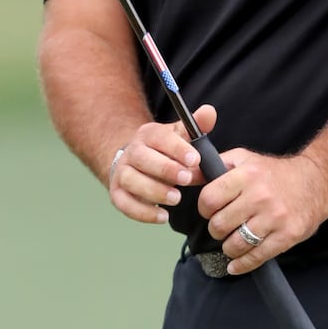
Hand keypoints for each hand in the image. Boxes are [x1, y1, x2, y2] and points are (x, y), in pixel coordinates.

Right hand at [108, 104, 216, 224]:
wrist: (135, 163)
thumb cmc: (164, 151)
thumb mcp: (180, 136)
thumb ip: (196, 126)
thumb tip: (210, 112)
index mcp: (148, 134)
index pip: (160, 138)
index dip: (177, 149)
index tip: (195, 160)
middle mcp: (132, 151)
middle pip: (143, 158)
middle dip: (166, 169)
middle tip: (186, 179)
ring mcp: (122, 173)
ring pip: (131, 180)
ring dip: (154, 191)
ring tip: (176, 198)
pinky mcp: (117, 193)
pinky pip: (125, 204)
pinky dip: (143, 212)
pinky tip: (163, 216)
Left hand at [197, 149, 327, 275]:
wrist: (316, 182)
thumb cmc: (274, 172)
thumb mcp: (244, 159)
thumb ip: (216, 166)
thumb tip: (188, 176)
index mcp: (246, 175)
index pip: (209, 199)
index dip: (205, 208)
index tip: (210, 210)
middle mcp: (260, 196)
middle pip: (219, 225)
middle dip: (216, 229)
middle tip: (222, 226)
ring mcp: (274, 218)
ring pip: (235, 244)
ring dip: (228, 247)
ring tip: (231, 242)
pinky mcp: (286, 236)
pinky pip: (256, 257)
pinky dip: (241, 265)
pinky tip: (235, 264)